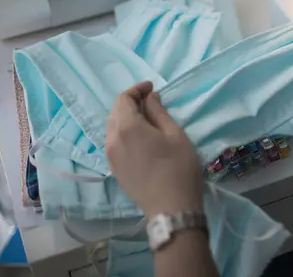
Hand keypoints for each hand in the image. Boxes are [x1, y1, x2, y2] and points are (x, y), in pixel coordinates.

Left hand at [106, 82, 204, 217]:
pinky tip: (140, 138)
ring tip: (147, 119)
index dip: (137, 89)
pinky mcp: (114, 169)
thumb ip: (159, 112)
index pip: (124, 98)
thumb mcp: (174, 134)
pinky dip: (124, 133)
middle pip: (115, 112)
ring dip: (126, 118)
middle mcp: (112, 139)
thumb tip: (150, 98)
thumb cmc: (178, 167)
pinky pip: (114, 143)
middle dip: (130, 102)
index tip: (152, 87)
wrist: (170, 207)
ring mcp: (110, 156)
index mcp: (127, 127)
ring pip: (113, 128)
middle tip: (151, 101)